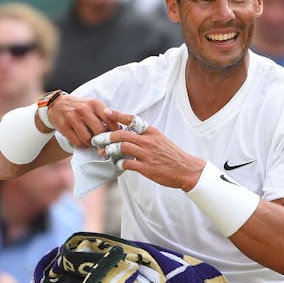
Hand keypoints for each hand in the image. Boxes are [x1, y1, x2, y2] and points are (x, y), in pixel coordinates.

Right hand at [47, 93, 125, 147]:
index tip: (115, 136)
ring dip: (92, 144)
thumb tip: (120, 130)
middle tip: (104, 143)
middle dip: (103, 139)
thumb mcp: (94, 106)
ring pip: (87, 138)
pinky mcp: (64, 127)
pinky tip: (84, 143)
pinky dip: (83, 146)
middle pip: (99, 131)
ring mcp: (72, 118)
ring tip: (93, 143)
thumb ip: (107, 116)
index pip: (110, 119)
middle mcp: (84, 109)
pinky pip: (77, 142)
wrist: (57, 104)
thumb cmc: (81, 107)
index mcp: (95, 104)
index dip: (115, 131)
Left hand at [90, 113, 204, 190]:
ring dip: (110, 150)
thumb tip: (129, 134)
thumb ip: (145, 136)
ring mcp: (147, 154)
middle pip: (122, 134)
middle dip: (107, 136)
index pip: (132, 120)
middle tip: (97, 139)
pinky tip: (117, 165)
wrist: (186, 169)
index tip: (106, 112)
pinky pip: (128, 164)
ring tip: (103, 152)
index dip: (118, 115)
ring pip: (123, 148)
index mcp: (151, 132)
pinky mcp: (147, 168)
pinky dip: (119, 164)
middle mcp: (148, 141)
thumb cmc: (172, 155)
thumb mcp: (160, 140)